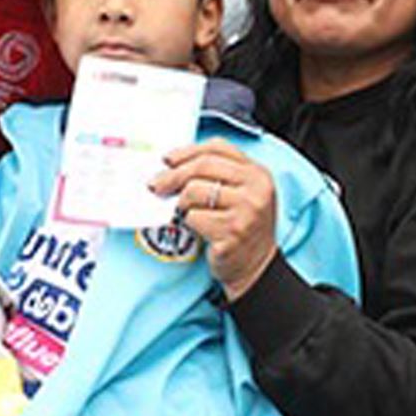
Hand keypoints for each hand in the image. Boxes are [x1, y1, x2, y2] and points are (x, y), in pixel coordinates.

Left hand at [151, 141, 278, 299]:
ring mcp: (246, 212)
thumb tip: (173, 165)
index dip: (188, 151)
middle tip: (157, 185)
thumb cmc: (242, 228)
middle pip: (203, 166)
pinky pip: (193, 217)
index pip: (218, 147)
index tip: (168, 160)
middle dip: (173, 175)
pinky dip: (189, 223)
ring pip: (194, 190)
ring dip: (182, 203)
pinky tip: (198, 229)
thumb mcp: (242, 193)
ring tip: (186, 212)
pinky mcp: (231, 233)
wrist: (255, 267)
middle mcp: (255, 190)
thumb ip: (218, 174)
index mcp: (258, 174)